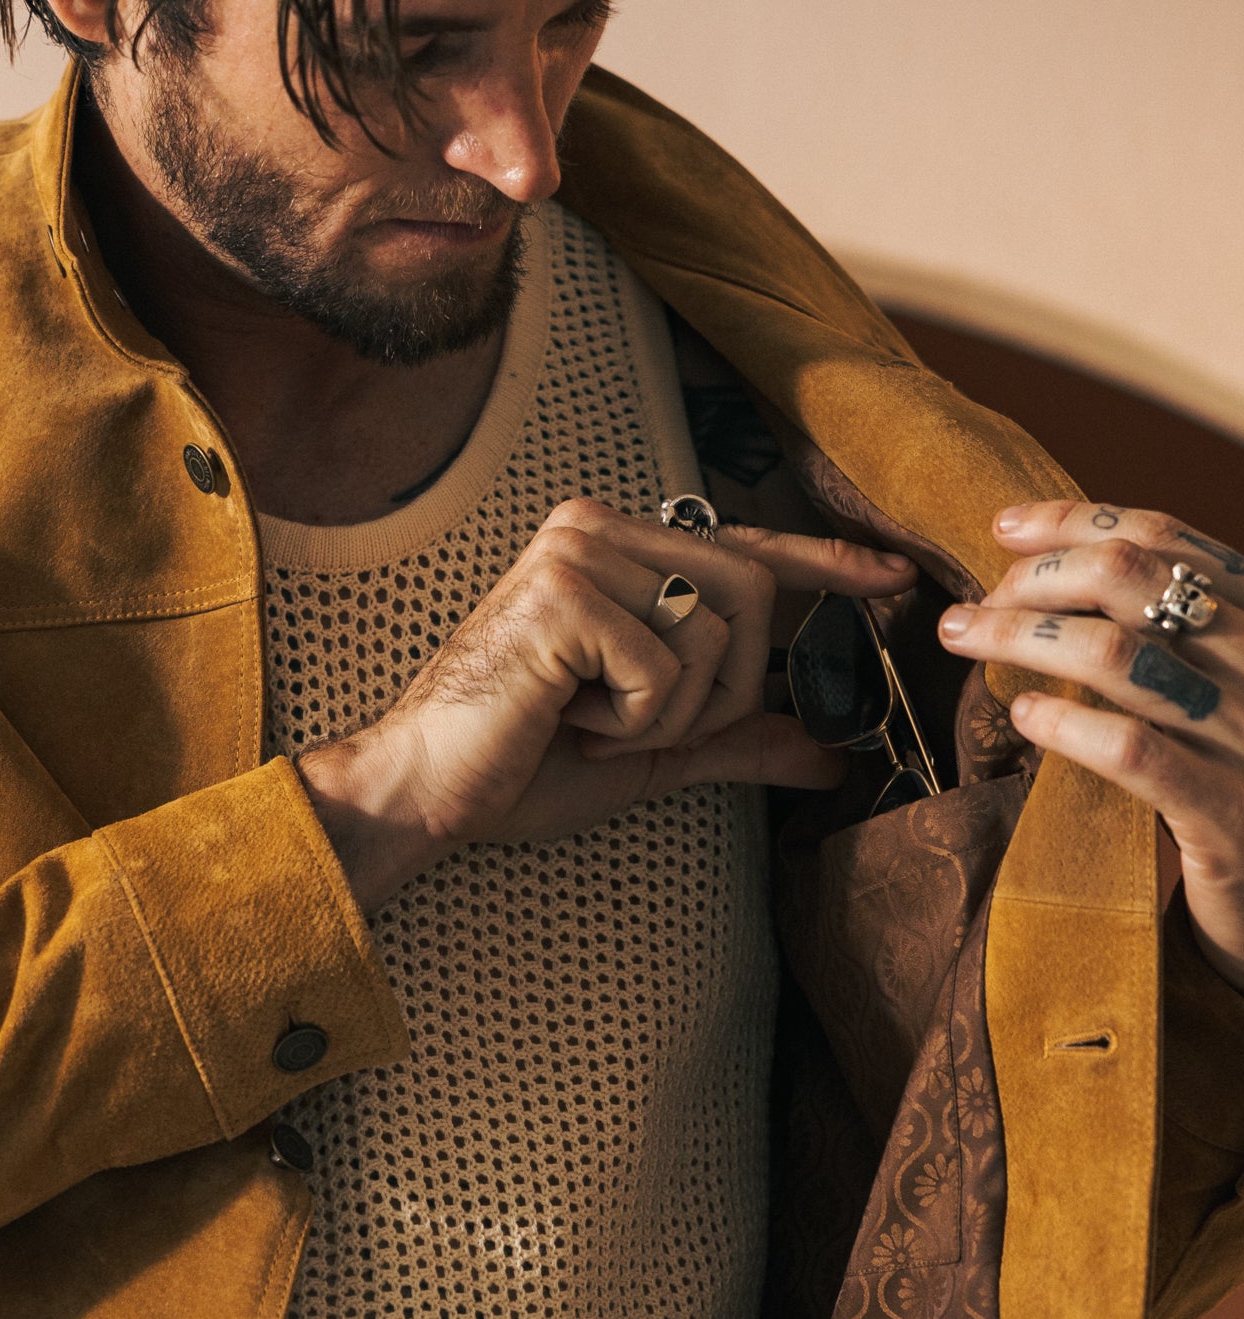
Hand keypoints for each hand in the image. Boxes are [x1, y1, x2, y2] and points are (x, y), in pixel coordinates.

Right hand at [299, 497, 915, 907]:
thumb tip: (829, 753)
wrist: (424, 791)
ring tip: (591, 725)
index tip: (894, 578)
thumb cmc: (522, 764)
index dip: (825, 564)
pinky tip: (569, 722)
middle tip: (640, 729)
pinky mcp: (565, 595)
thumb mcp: (653, 749)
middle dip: (724, 689)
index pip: (744, 546)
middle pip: (752, 594)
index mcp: (614, 544)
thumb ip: (738, 738)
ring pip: (717, 635)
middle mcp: (596, 528)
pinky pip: (668, 669)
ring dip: (673, 714)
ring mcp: (578, 553)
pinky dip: (636, 724)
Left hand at [937, 500, 1243, 991]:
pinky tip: (1024, 716)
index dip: (1073, 521)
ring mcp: (1240, 737)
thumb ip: (1155, 634)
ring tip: (965, 639)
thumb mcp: (1209, 686)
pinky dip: (1066, 724)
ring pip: (1116, 654)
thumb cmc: (1231, 774)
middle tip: (975, 604)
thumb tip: (1043, 582)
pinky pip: (1133, 752)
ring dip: (1021, 636)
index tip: (1004, 526)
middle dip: (1033, 577)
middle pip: (1128, 578)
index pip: (1160, 539)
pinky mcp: (1220, 813)